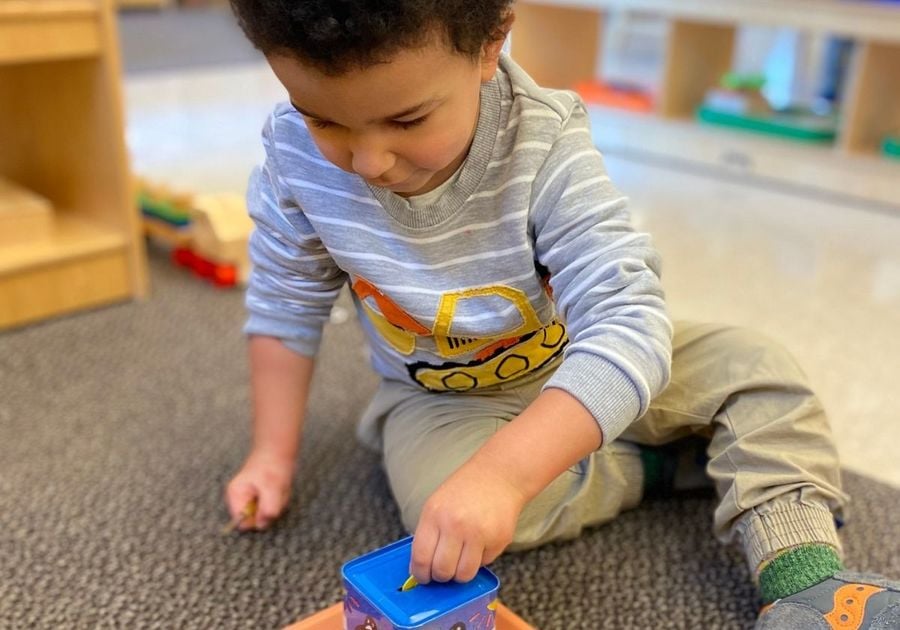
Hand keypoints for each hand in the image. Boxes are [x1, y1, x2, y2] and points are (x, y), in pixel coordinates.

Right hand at [225, 448, 293, 530]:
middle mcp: (239, 500)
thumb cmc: (272, 466)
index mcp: (235, 496)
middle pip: (254, 520)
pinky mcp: (259, 499)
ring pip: (264, 515)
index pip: (241, 523)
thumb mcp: (272, 487)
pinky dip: (278, 501)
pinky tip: (279, 490)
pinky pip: (270, 508)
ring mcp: (250, 499)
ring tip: (278, 489)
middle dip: (268, 511)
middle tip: (275, 494)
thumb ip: (267, 508)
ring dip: (275, 505)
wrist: (278, 450)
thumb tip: (260, 525)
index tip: (268, 508)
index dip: (256, 520)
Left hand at [410, 459, 526, 583]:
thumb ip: (428, 534)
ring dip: (460, 573)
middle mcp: (456, 525)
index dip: (420, 573)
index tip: (423, 577)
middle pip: (442, 571)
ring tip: (461, 561)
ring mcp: (479, 534)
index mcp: (435, 515)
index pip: (421, 557)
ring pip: (464, 575)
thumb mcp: (436, 505)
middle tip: (443, 570)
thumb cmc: (463, 491)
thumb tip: (422, 566)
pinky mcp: (499, 540)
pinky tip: (479, 543)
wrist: (498, 476)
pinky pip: (484, 564)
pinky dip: (479, 560)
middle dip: (441, 576)